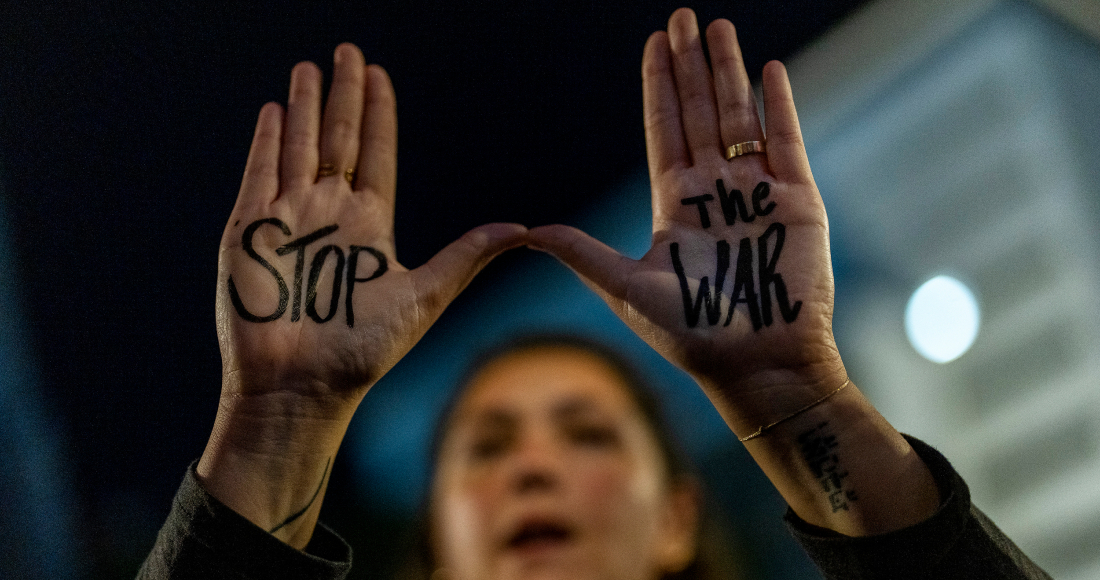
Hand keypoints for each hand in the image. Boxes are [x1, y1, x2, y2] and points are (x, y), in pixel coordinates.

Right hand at [199, 44, 524, 546]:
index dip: (377, 115)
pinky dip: (266, 142)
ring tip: (309, 68)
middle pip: (337, 140)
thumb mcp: (423, 297)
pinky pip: (258, 175)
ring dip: (303, 108)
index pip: (374, 155)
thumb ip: (465, 257)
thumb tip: (521, 228)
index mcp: (369, 227)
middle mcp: (329, 216)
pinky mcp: (249, 233)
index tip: (379, 75)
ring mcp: (288, 220)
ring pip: (297, 148)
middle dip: (342, 96)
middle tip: (348, 51)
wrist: (300, 388)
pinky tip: (275, 110)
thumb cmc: (361, 352)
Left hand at [530, 10, 939, 533]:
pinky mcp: (797, 201)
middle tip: (683, 16)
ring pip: (740, 117)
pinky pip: (786, 141)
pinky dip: (779, 105)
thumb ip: (581, 252)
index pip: (664, 130)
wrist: (756, 364)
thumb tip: (525, 230)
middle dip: (691, 65)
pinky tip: (767, 69)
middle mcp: (715, 192)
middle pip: (700, 113)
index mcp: (675, 205)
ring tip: (718, 27)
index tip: (654, 44)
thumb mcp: (625, 287)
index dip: (659, 87)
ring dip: (729, 71)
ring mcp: (756, 193)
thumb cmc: (691, 334)